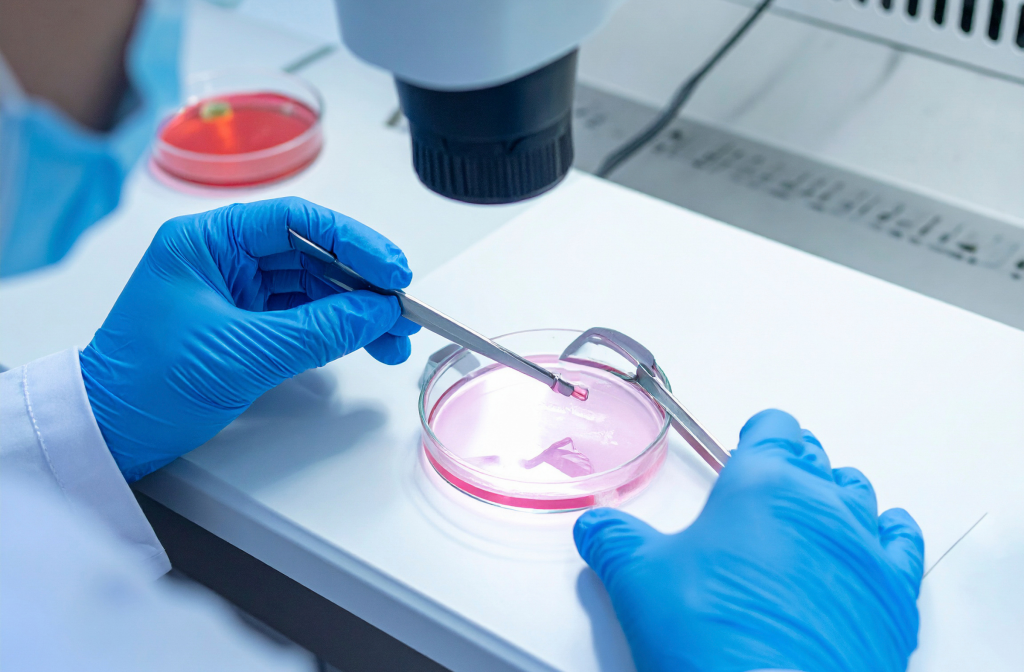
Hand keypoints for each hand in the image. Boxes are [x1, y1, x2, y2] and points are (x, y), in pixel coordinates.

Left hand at [81, 197, 418, 481]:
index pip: (296, 222)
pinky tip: (367, 342)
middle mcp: (224, 258)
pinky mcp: (246, 325)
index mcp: (207, 241)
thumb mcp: (240, 353)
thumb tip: (377, 313)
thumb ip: (318, 330)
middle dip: (363, 281)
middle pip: (312, 254)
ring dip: (357, 310)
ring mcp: (236, 292)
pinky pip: (304, 318)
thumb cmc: (144, 384)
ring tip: (395, 336)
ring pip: (314, 288)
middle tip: (403, 306)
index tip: (391, 269)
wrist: (110, 434)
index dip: (353, 242)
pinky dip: (338, 330)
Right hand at [574, 409, 923, 671]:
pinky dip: (891, 532)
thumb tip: (598, 529)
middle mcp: (820, 505)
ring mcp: (863, 548)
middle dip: (794, 462)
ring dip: (837, 494)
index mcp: (762, 483)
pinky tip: (881, 532)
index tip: (749, 441)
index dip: (760, 431)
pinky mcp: (894, 594)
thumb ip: (615, 541)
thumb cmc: (716, 638)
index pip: (774, 428)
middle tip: (772, 476)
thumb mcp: (640, 580)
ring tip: (814, 507)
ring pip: (859, 495)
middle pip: (815, 459)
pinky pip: (903, 543)